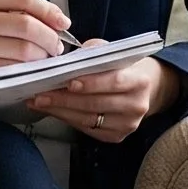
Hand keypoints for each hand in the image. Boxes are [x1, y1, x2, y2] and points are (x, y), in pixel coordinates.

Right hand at [0, 0, 69, 96]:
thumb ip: (25, 12)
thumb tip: (60, 21)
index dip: (49, 9)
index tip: (63, 23)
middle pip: (27, 25)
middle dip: (50, 38)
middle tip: (56, 46)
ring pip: (24, 50)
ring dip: (42, 57)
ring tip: (44, 58)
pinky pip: (15, 69)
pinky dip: (30, 71)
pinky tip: (31, 70)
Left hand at [26, 46, 182, 142]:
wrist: (148, 90)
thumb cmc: (126, 68)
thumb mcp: (116, 54)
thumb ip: (96, 52)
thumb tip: (69, 58)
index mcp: (140, 81)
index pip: (114, 82)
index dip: (91, 83)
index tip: (67, 81)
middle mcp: (136, 106)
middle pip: (96, 104)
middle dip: (64, 99)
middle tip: (40, 93)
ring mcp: (127, 125)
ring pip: (88, 119)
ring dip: (60, 110)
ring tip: (39, 101)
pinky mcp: (116, 136)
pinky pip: (87, 129)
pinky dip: (67, 119)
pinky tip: (52, 110)